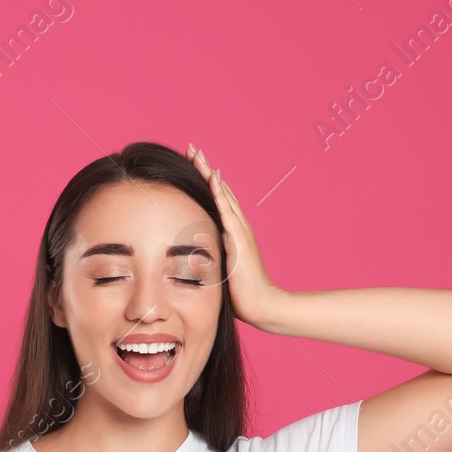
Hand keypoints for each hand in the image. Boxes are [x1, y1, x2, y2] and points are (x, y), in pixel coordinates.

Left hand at [186, 144, 284, 330]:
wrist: (261, 304)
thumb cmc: (240, 293)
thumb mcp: (220, 268)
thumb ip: (211, 256)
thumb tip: (192, 256)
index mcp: (232, 231)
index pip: (216, 199)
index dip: (204, 181)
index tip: (190, 163)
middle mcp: (238, 226)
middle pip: (220, 190)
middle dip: (205, 168)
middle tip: (192, 148)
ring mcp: (240, 230)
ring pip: (223, 194)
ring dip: (209, 173)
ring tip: (197, 154)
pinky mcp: (239, 238)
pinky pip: (227, 210)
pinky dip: (220, 193)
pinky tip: (212, 177)